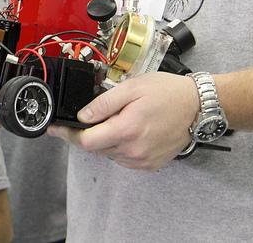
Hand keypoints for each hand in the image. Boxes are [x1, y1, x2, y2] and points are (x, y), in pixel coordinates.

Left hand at [48, 72, 198, 169]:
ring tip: (122, 118)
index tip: (54, 129)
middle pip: (96, 147)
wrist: (199, 106)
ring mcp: (142, 160)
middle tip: (98, 114)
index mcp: (126, 130)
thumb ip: (103, 103)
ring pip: (109, 153)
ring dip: (107, 138)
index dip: (67, 135)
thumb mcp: (131, 88)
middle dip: (90, 132)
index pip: (86, 141)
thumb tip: (82, 116)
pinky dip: (120, 145)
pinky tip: (132, 129)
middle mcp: (133, 150)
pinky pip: (124, 158)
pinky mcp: (150, 164)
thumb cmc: (167, 93)